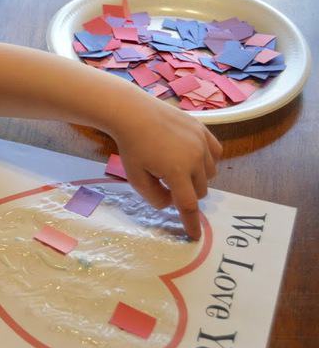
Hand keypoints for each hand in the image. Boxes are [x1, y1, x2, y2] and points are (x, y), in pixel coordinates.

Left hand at [108, 98, 222, 239]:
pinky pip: (216, 154)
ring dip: (197, 177)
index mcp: (176, 172)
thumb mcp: (136, 178)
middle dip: (187, 192)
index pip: (189, 205)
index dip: (191, 222)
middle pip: (200, 190)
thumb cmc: (131, 146)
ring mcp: (202, 142)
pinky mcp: (204, 130)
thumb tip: (172, 202)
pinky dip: (207, 160)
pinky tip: (192, 156)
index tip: (195, 235)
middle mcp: (195, 158)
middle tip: (167, 181)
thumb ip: (155, 197)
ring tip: (176, 166)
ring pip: (210, 173)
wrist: (133, 113)